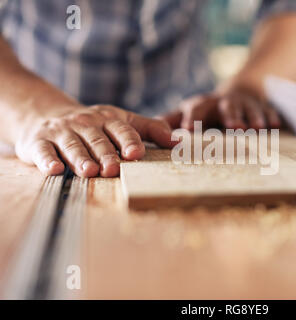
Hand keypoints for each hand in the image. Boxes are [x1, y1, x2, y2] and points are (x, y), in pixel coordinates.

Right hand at [15, 105, 175, 176]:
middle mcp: (85, 123)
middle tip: (113, 169)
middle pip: (97, 140)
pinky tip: (54, 169)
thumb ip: (150, 129)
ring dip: (81, 158)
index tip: (136, 154)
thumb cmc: (93, 123)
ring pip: (73, 145)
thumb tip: (179, 142)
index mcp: (108, 119)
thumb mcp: (121, 120)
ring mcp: (62, 132)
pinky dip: (48, 160)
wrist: (45, 113)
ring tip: (90, 171)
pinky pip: (43, 151)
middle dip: (106, 154)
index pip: (121, 129)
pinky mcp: (39, 142)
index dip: (129, 141)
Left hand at [162, 85, 280, 130]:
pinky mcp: (262, 106)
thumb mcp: (188, 112)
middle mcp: (223, 101)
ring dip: (252, 116)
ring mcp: (244, 103)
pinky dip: (271, 116)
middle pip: (226, 106)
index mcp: (203, 104)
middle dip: (230, 115)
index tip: (189, 130)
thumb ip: (170, 121)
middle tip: (233, 128)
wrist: (238, 92)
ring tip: (256, 128)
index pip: (195, 109)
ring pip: (248, 107)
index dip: (193, 118)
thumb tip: (146, 132)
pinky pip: (268, 110)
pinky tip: (276, 125)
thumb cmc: (207, 110)